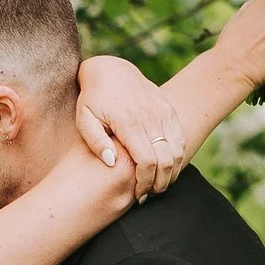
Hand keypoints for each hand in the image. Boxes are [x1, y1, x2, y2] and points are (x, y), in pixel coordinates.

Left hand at [76, 52, 188, 193]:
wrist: (111, 70)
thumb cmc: (93, 99)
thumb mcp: (84, 119)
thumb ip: (95, 141)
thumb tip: (111, 161)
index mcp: (129, 122)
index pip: (147, 162)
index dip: (144, 183)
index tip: (137, 194)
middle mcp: (151, 117)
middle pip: (166, 161)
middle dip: (160, 183)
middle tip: (148, 194)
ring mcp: (163, 113)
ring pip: (177, 152)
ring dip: (170, 173)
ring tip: (156, 184)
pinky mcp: (169, 111)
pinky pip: (180, 140)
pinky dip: (176, 158)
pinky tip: (164, 168)